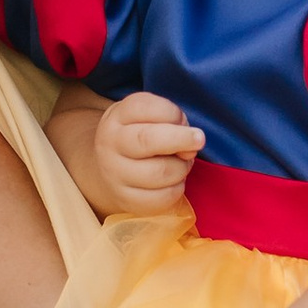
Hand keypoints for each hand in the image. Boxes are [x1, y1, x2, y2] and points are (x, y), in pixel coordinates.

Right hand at [90, 89, 202, 217]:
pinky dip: (177, 188)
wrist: (108, 168)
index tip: (181, 120)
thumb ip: (171, 120)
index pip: (145, 107)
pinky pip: (162, 197)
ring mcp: (115, 174)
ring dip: (182, 167)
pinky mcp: (126, 199)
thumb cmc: (139, 135)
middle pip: (148, 140)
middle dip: (181, 139)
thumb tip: (191, 145)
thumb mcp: (147, 116)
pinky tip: (174, 181)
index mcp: (118, 116)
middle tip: (199, 140)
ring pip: (160, 172)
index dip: (172, 113)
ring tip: (182, 163)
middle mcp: (111, 143)